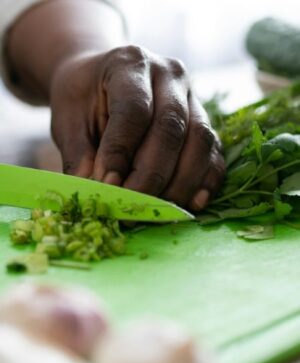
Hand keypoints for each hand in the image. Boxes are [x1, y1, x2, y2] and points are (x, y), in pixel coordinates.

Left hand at [50, 45, 224, 210]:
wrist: (102, 80)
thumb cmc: (84, 101)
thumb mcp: (68, 120)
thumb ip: (79, 154)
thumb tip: (95, 193)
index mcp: (130, 64)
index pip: (134, 110)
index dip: (121, 152)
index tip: (107, 187)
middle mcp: (170, 75)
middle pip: (172, 128)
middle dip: (151, 176)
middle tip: (131, 209)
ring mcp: (193, 97)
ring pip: (200, 142)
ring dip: (181, 184)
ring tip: (156, 212)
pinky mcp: (204, 122)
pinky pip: (214, 154)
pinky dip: (206, 182)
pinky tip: (192, 204)